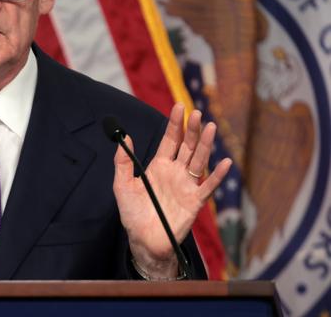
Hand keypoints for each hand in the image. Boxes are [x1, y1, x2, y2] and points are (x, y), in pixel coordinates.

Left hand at [112, 103, 230, 277]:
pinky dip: (218, 176)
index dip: (175, 124)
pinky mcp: (194, 202)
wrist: (143, 240)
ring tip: (211, 128)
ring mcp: (187, 186)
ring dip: (206, 145)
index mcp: (159, 166)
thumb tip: (125, 138)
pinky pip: (208, 187)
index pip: (170, 140)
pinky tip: (225, 163)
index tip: (179, 107)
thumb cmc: (133, 213)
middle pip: (188, 146)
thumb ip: (123, 162)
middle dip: (193, 130)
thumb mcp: (122, 185)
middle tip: (197, 113)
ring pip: (199, 161)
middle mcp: (175, 173)